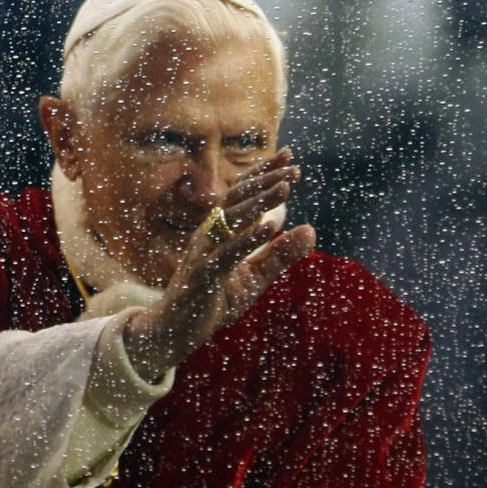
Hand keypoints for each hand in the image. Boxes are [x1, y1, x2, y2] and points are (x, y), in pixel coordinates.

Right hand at [123, 148, 315, 381]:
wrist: (176, 332)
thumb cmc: (212, 301)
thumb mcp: (254, 277)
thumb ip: (280, 255)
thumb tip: (310, 230)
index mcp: (219, 231)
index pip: (242, 195)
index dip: (263, 173)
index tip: (288, 156)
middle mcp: (208, 234)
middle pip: (237, 198)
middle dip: (264, 180)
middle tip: (292, 166)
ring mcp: (203, 253)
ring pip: (231, 219)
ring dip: (259, 201)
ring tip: (285, 187)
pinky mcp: (202, 275)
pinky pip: (227, 253)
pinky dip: (248, 239)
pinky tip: (269, 227)